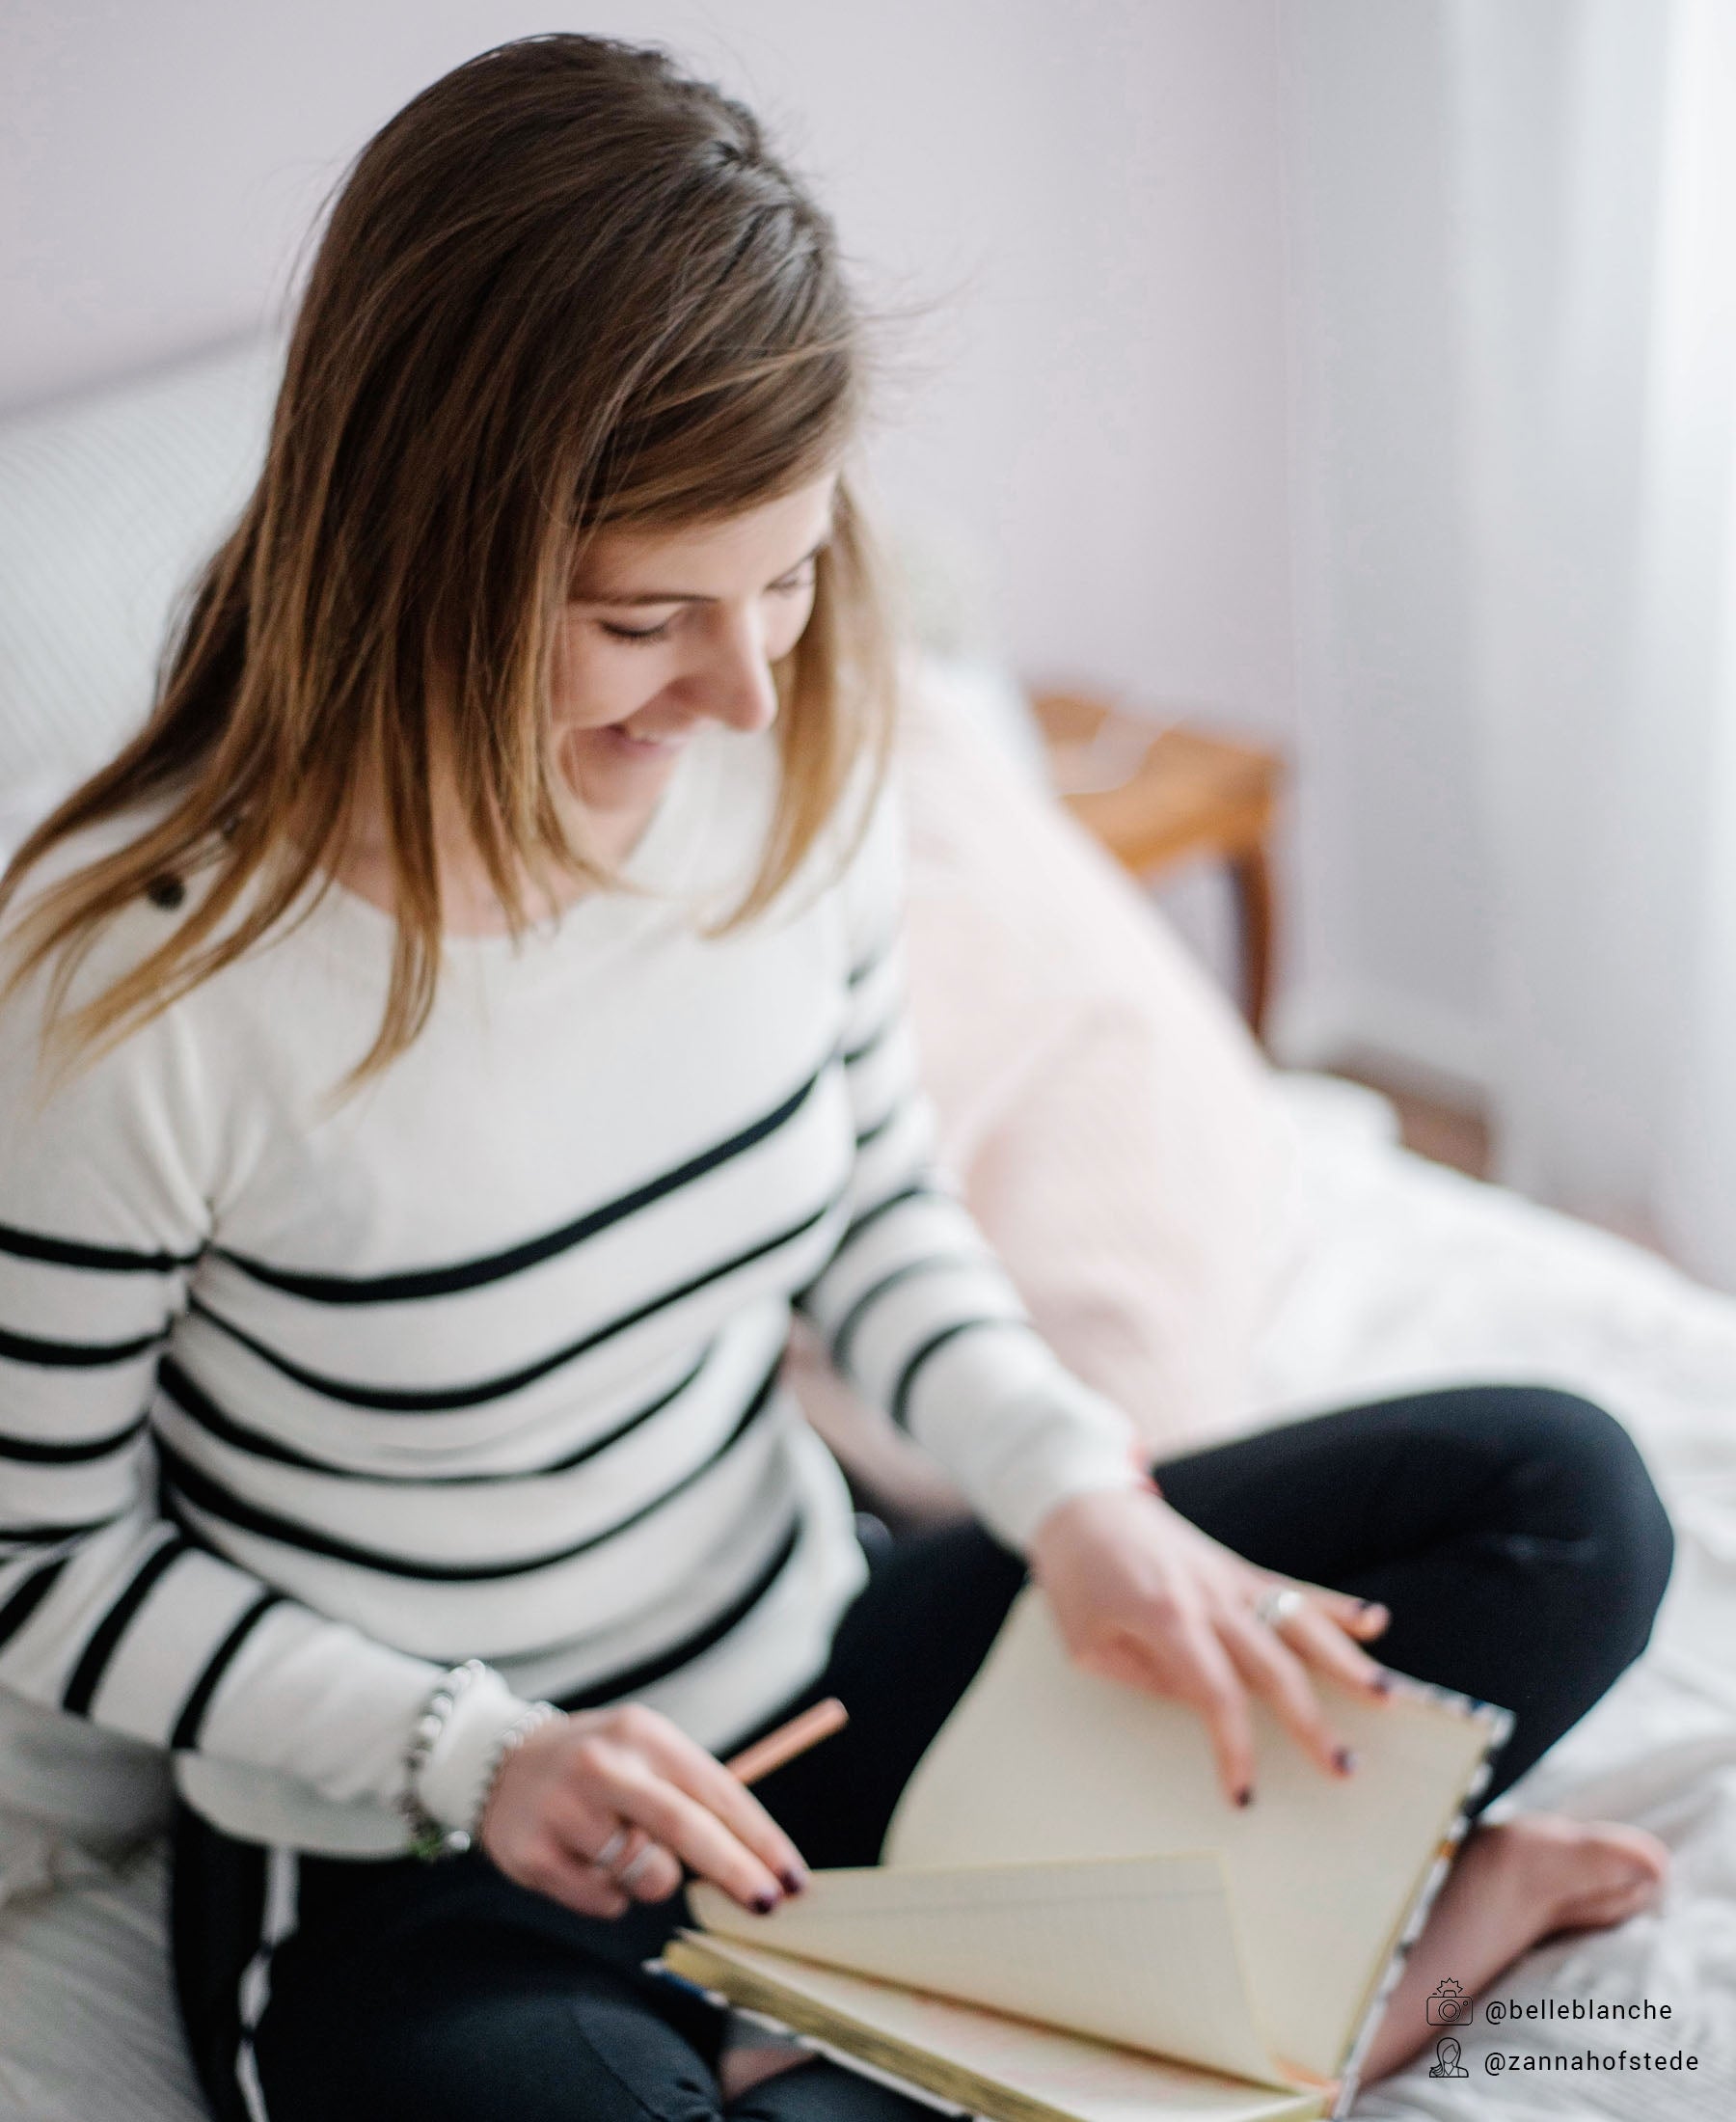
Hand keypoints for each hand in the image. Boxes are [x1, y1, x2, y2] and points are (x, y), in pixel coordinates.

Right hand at [479, 1702, 807, 1918]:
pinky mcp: (534, 1853)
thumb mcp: (645, 1753)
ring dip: (652, 1879)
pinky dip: (609, 1895)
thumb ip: (696, 1797)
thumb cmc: (600, 1766)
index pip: (716, 1789)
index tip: (794, 1878)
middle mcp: (604, 1764)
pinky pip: (604, 1902)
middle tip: (770, 1904)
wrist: (497, 1763)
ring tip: (621, 1849)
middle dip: (736, 1872)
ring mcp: (565, 1809)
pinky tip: (585, 1862)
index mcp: (643, 1734)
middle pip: (686, 1828)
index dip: (761, 1838)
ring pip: (647, 1875)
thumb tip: (762, 1861)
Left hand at [1027, 1486, 1391, 1803]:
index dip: (1235, 1747)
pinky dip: (1334, 1606)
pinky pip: (1291, 1587)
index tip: (1244, 1794)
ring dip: (1346, 1662)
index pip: (1217, 1694)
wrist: (1081, 1503)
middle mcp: (1208, 1596)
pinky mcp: (1235, 1568)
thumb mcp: (1086, 1641)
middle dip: (1312, 1722)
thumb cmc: (1074, 1577)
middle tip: (1344, 1768)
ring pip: (1298, 1622)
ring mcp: (1228, 1578)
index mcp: (1166, 1617)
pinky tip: (1374, 1622)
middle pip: (1274, 1665)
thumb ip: (1144, 1675)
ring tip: (1386, 1698)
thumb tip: (1202, 1702)